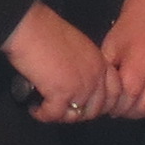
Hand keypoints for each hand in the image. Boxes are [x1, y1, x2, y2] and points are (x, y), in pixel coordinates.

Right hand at [6, 2, 111, 122]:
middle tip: (63, 110)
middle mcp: (95, 76)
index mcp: (99, 62)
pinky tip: (35, 109)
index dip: (102, 104)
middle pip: (96, 109)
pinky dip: (42, 114)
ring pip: (76, 116)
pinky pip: (54, 115)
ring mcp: (81, 86)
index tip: (87, 106)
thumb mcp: (77, 46)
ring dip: (61, 116)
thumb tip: (76, 82)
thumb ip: (84, 65)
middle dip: (79, 114)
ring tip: (47, 110)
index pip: (115, 92)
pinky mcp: (61, 93)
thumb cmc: (46, 31)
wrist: (29, 27)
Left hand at [105, 0, 144, 119]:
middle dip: (134, 111)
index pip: (129, 98)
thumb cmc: (133, 25)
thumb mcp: (113, 45)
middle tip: (127, 106)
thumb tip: (105, 95)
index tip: (114, 104)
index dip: (120, 106)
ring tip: (143, 103)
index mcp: (140, 63)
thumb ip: (109, 72)